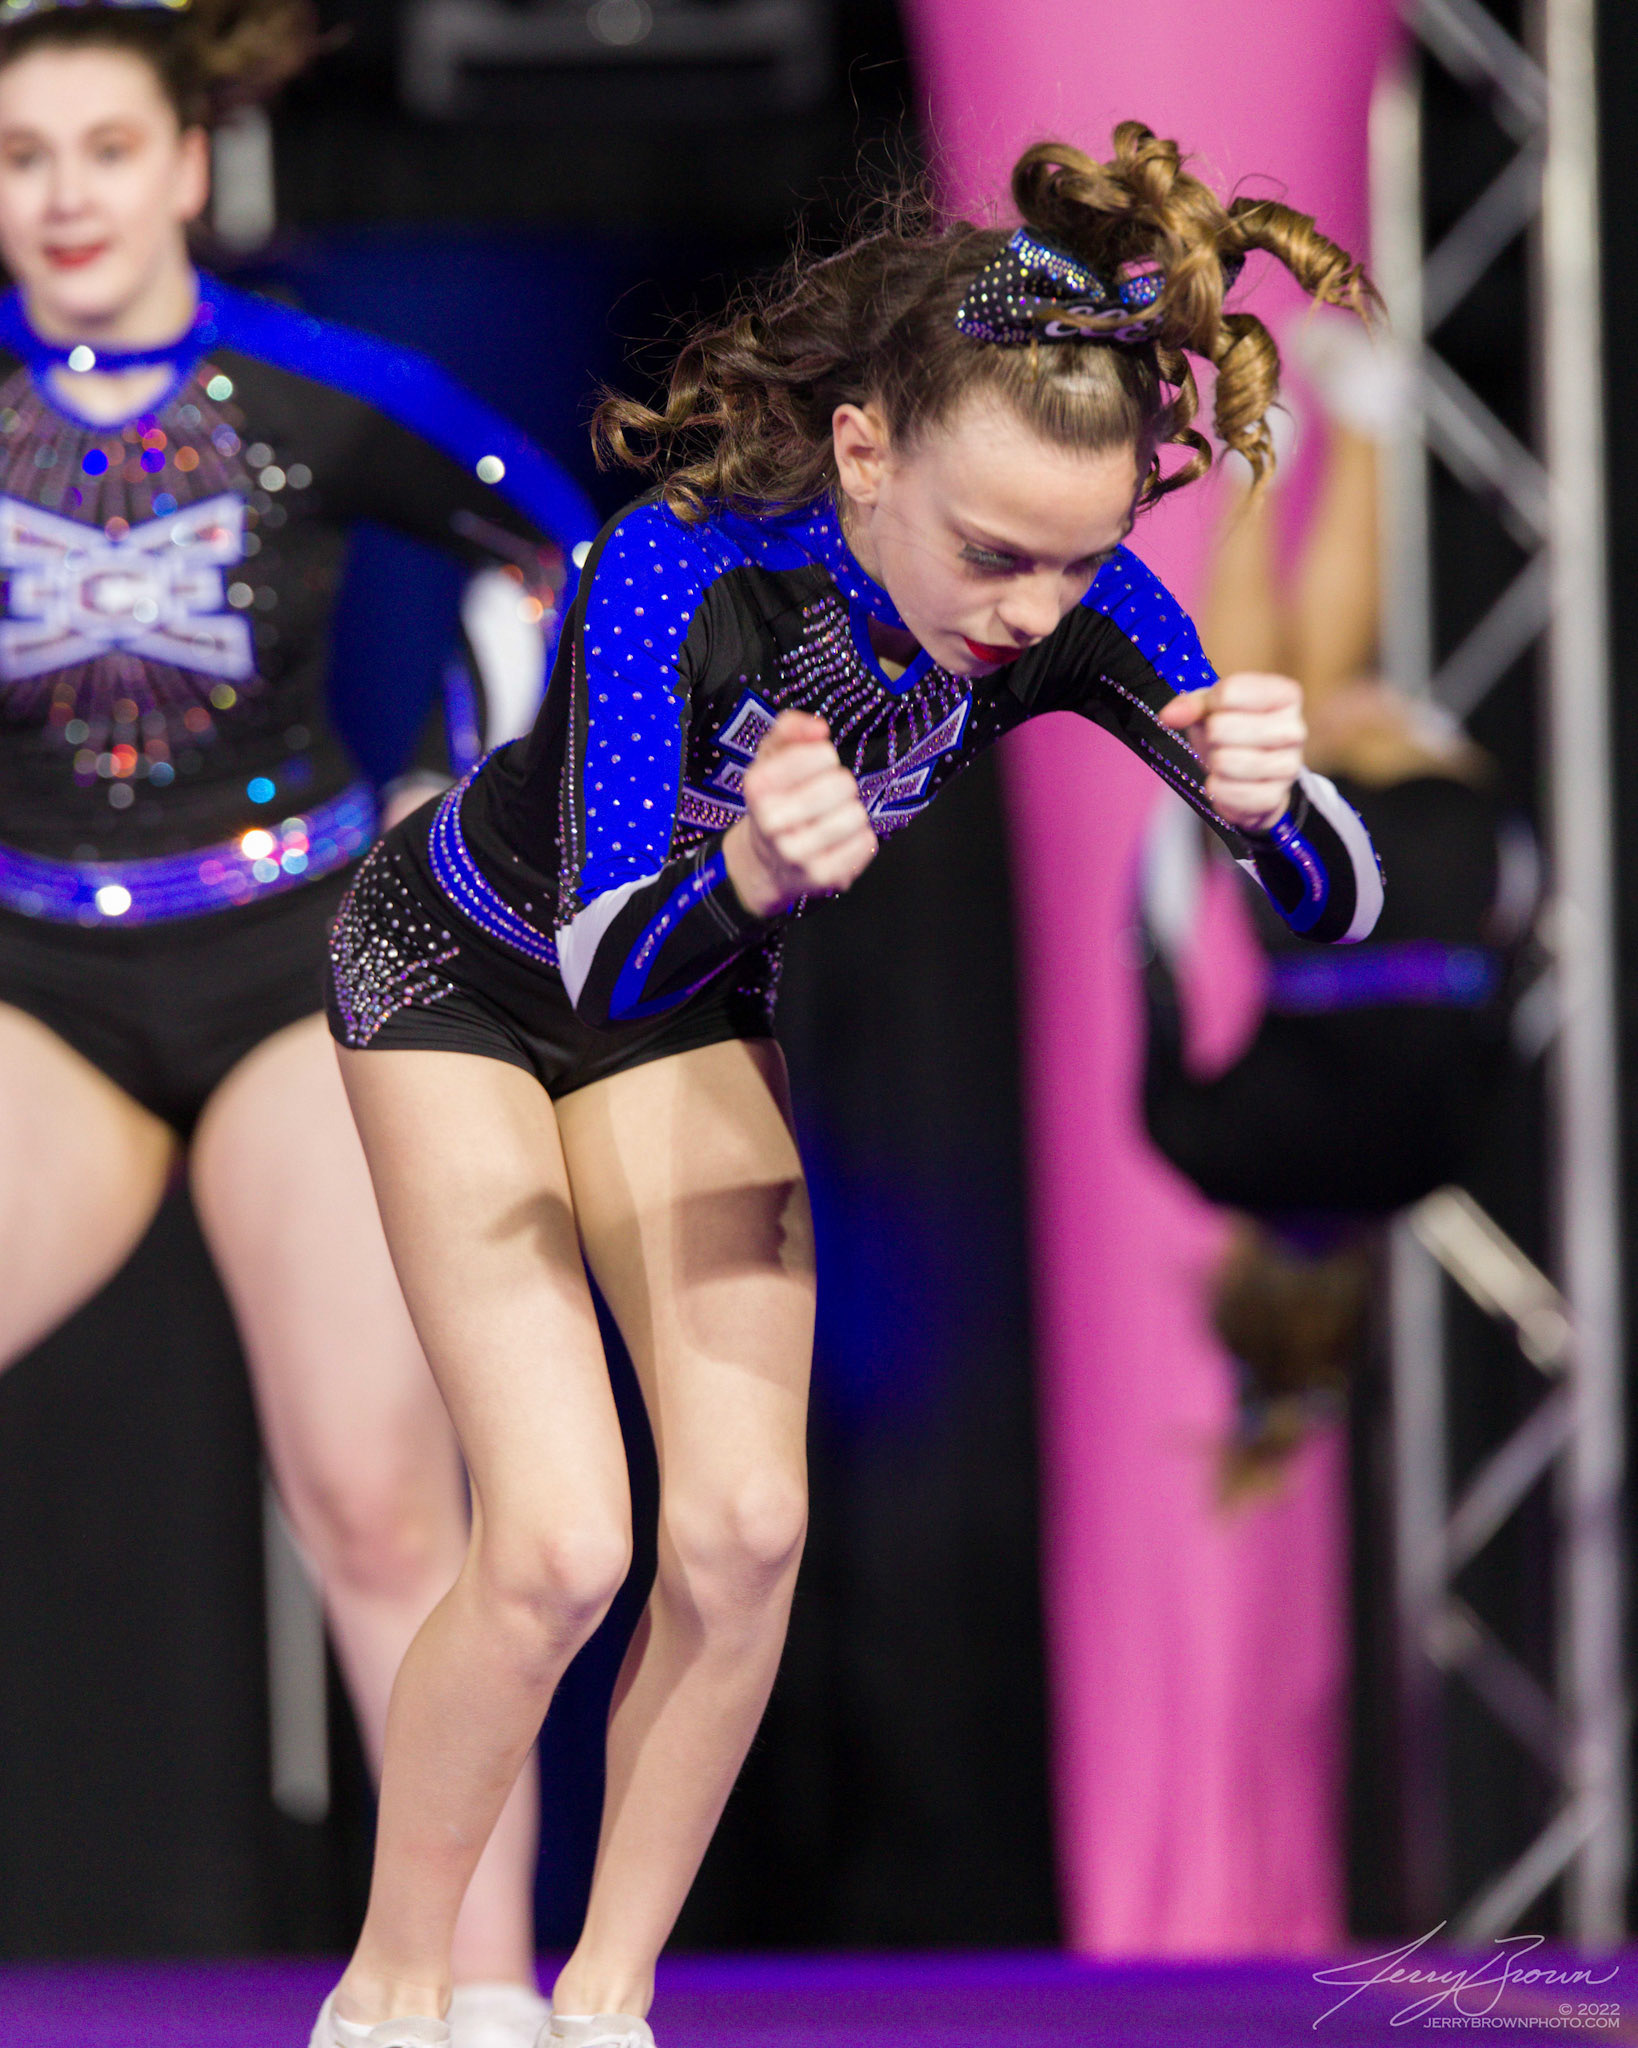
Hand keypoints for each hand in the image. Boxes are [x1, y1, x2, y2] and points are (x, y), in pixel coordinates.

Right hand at [723, 710, 877, 917]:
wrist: (766, 861)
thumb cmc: (776, 799)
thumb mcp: (772, 756)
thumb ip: (791, 728)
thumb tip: (819, 728)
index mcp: (758, 784)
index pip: (822, 754)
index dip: (825, 757)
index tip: (813, 769)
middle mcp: (772, 820)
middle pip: (843, 784)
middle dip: (841, 785)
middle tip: (826, 796)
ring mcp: (796, 852)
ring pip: (856, 815)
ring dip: (851, 812)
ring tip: (832, 818)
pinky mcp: (822, 876)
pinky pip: (866, 844)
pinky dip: (860, 838)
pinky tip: (840, 840)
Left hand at [1158, 671, 1305, 831]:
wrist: (1251, 775)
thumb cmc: (1233, 730)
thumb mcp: (1212, 708)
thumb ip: (1192, 705)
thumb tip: (1170, 715)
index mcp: (1285, 695)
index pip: (1231, 691)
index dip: (1209, 704)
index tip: (1215, 711)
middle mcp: (1295, 729)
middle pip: (1223, 727)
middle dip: (1211, 736)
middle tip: (1219, 740)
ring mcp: (1288, 766)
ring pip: (1224, 761)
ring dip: (1213, 763)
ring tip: (1223, 760)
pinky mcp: (1274, 798)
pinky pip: (1226, 792)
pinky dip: (1216, 789)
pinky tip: (1225, 781)